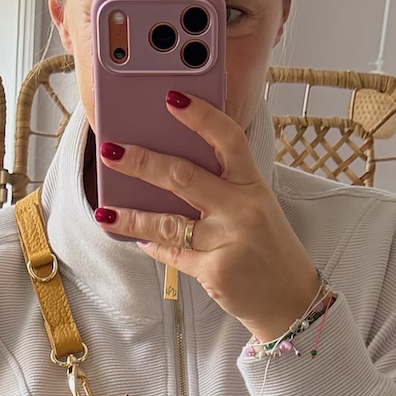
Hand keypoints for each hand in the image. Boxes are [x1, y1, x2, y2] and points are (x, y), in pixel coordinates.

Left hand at [93, 93, 321, 344]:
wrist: (291, 298)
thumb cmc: (268, 247)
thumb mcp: (256, 207)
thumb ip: (223, 187)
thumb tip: (169, 169)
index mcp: (253, 185)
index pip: (228, 138)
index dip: (199, 116)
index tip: (171, 97)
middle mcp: (242, 209)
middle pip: (183, 177)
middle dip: (141, 162)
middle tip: (110, 151)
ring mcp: (228, 241)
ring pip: (168, 223)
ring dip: (131, 216)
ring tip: (104, 210)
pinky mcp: (215, 271)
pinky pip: (172, 254)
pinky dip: (151, 245)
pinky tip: (134, 238)